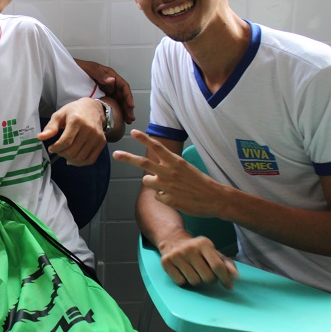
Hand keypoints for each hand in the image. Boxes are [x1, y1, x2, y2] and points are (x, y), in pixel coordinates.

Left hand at [37, 98, 105, 165]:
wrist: (93, 109)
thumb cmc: (74, 111)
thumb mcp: (59, 115)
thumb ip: (51, 127)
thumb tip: (40, 137)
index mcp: (77, 121)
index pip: (65, 142)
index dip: (56, 148)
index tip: (51, 148)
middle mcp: (89, 129)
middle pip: (72, 151)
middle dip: (61, 154)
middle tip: (58, 150)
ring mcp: (97, 137)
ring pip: (80, 158)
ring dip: (70, 159)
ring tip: (65, 153)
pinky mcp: (102, 142)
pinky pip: (90, 160)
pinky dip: (80, 163)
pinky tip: (74, 158)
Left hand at [74, 58, 134, 123]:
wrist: (69, 69)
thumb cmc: (79, 66)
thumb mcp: (90, 68)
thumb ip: (100, 74)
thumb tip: (112, 80)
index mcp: (110, 75)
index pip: (123, 86)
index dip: (128, 96)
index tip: (130, 106)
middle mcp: (110, 83)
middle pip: (122, 96)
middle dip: (127, 107)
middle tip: (130, 118)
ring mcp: (106, 89)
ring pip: (118, 101)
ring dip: (123, 110)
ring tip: (128, 121)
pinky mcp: (101, 95)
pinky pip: (111, 103)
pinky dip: (115, 110)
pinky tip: (118, 118)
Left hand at [112, 130, 228, 217]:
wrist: (214, 198)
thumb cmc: (200, 182)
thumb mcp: (185, 168)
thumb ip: (169, 166)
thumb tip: (153, 171)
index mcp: (175, 161)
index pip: (157, 147)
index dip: (144, 139)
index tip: (133, 132)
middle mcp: (169, 172)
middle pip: (143, 162)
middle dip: (128, 158)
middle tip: (115, 154)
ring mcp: (167, 186)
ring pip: (146, 180)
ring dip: (152, 182)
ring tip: (168, 185)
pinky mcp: (167, 199)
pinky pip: (157, 195)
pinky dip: (163, 196)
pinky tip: (176, 197)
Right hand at [157, 232, 238, 288]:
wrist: (172, 239)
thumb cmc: (197, 249)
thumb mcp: (213, 252)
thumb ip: (226, 263)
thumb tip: (235, 276)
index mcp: (204, 243)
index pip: (218, 266)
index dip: (225, 279)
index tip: (229, 286)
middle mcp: (189, 248)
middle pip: (207, 277)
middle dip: (209, 279)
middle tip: (205, 273)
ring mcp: (176, 255)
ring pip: (194, 282)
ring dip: (196, 280)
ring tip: (193, 271)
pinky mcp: (166, 262)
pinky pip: (180, 282)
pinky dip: (183, 280)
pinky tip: (182, 271)